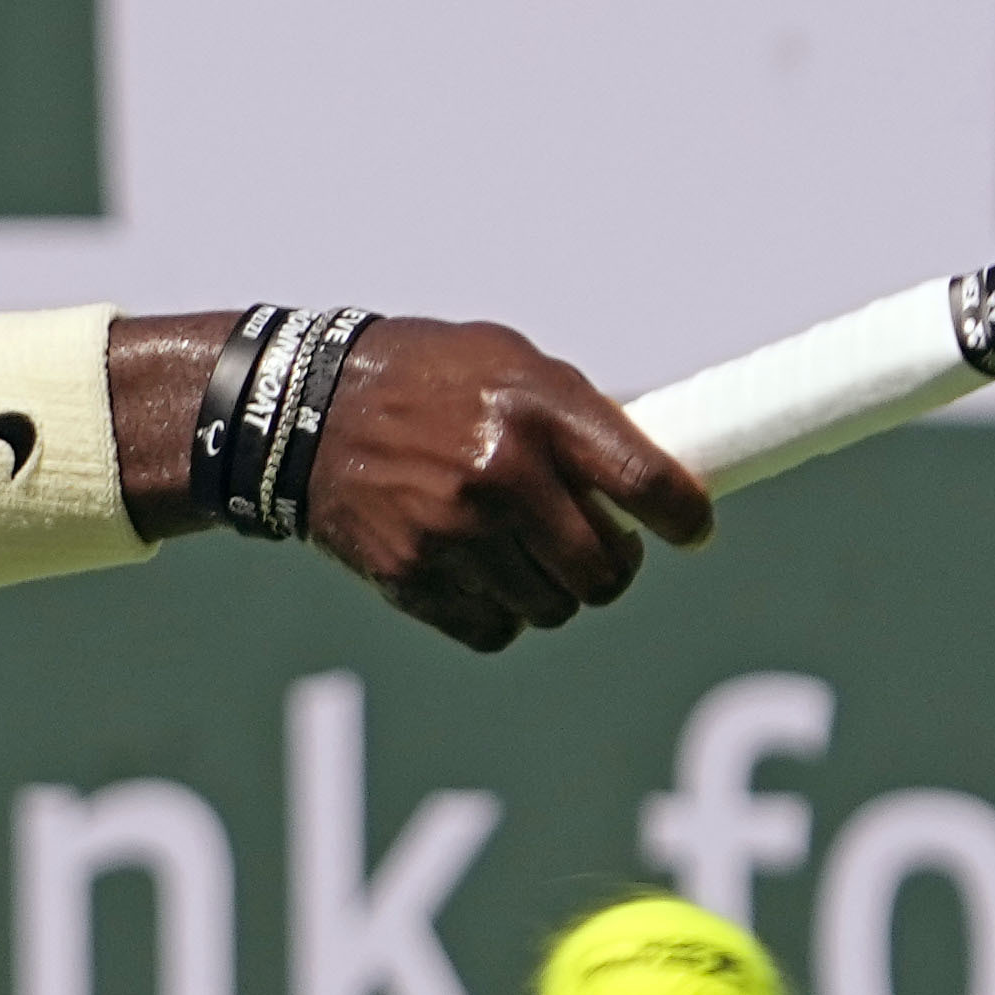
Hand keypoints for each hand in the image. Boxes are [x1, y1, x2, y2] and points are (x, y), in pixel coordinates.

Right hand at [295, 319, 714, 651]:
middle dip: (612, 565)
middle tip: (599, 545)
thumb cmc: (426, 380)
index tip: (690, 528)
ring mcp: (455, 532)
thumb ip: (581, 417)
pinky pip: (498, 630)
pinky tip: (481, 570)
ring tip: (524, 549)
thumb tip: (659, 476)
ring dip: (553, 589)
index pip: (648, 483)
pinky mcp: (415, 577)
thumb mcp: (511, 364)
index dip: (685, 517)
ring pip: (555, 607)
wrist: (304, 411)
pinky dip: (501, 612)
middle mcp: (501, 472)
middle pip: (606, 569)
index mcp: (536, 408)